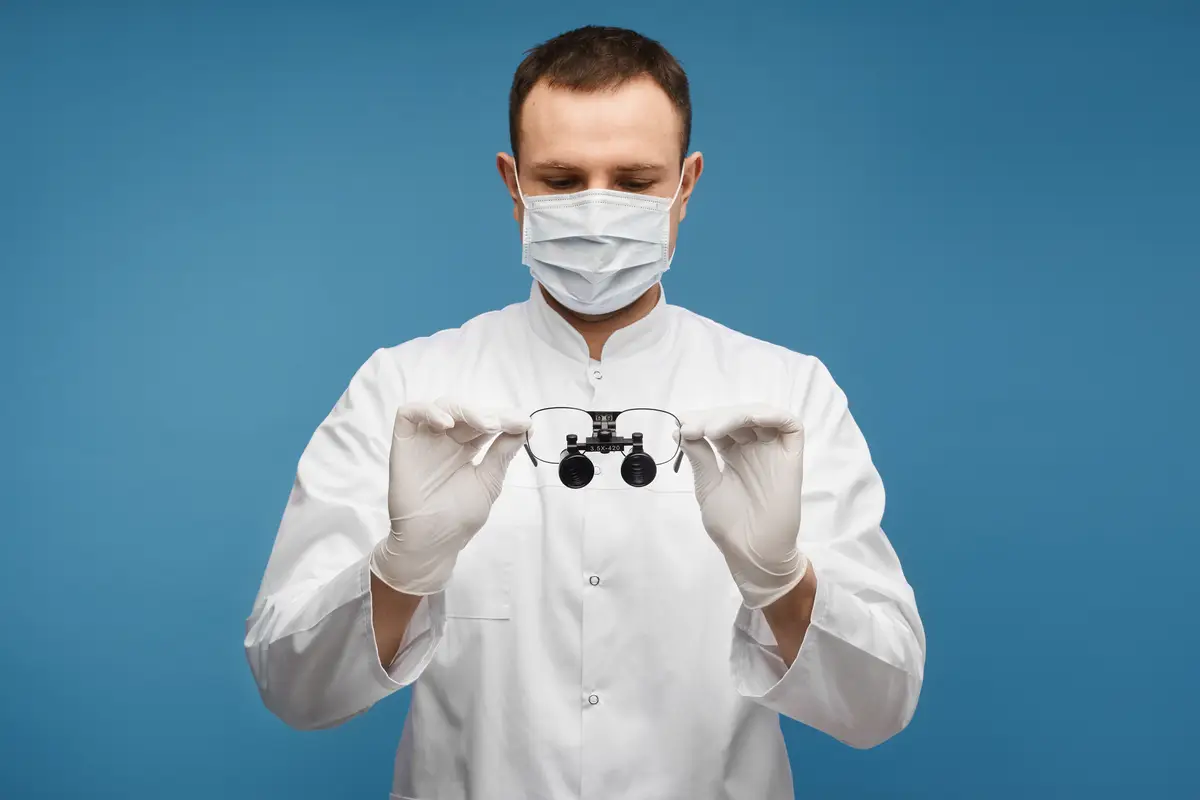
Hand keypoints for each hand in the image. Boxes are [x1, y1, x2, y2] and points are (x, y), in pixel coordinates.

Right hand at [369, 398, 530, 594]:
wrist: (431, 543)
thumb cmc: (457, 518)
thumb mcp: (488, 482)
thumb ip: (502, 454)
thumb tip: (525, 428)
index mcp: (466, 449)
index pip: (486, 423)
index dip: (505, 418)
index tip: (525, 423)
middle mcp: (445, 441)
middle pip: (467, 411)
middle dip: (490, 414)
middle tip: (506, 423)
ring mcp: (424, 440)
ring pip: (443, 406)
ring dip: (466, 410)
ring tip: (486, 425)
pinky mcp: (403, 443)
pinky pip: (408, 414)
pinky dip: (427, 411)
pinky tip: (446, 424)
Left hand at [677, 404, 807, 608]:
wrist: (753, 552)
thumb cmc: (731, 525)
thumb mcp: (708, 485)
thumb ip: (699, 456)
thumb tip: (682, 429)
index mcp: (733, 454)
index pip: (718, 424)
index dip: (701, 419)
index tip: (681, 425)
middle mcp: (754, 448)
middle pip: (736, 416)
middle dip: (713, 417)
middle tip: (692, 428)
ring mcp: (773, 451)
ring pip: (760, 415)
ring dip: (735, 414)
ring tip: (711, 429)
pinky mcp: (791, 457)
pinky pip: (789, 425)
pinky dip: (770, 414)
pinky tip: (748, 419)